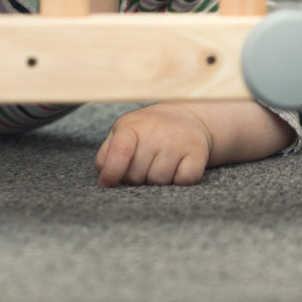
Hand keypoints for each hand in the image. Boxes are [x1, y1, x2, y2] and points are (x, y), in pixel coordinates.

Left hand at [94, 103, 212, 186]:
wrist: (186, 117)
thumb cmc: (146, 131)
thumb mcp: (121, 133)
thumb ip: (106, 155)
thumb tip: (104, 180)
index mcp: (132, 126)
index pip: (120, 151)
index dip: (112, 171)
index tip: (107, 183)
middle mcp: (156, 132)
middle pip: (137, 175)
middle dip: (135, 178)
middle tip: (141, 165)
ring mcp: (178, 142)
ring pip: (159, 182)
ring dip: (156, 182)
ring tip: (157, 165)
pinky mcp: (197, 153)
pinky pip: (183, 182)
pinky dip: (178, 182)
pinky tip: (176, 168)